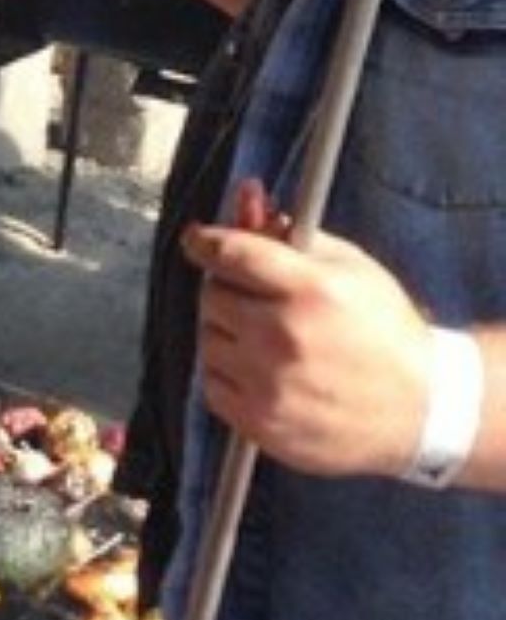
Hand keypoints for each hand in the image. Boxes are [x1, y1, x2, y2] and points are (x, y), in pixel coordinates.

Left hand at [182, 178, 430, 478]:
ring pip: (208, 341)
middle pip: (212, 296)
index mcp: (310, 290)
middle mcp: (285, 336)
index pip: (231, 253)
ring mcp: (271, 384)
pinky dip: (228, 375)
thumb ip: (287, 231)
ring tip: (269, 341)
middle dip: (229, 292)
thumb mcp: (347, 265)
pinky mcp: (263, 424)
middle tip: (258, 302)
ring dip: (228, 335)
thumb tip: (245, 195)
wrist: (422, 409)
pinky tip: (263, 374)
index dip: (207, 242)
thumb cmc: (383, 328)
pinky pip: (212, 384)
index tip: (198, 241)